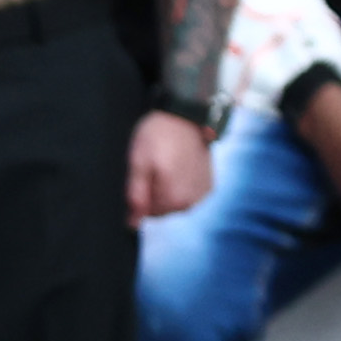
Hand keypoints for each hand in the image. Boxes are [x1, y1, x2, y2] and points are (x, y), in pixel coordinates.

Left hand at [126, 107, 212, 221]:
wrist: (187, 116)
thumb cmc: (158, 136)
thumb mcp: (138, 163)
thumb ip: (135, 196)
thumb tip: (132, 224)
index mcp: (173, 200)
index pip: (147, 213)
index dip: (140, 193)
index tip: (144, 172)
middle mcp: (190, 202)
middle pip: (161, 208)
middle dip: (154, 191)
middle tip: (154, 165)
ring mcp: (202, 194)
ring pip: (174, 201)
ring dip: (167, 188)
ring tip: (167, 163)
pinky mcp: (208, 185)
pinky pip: (187, 193)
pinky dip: (181, 183)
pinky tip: (178, 165)